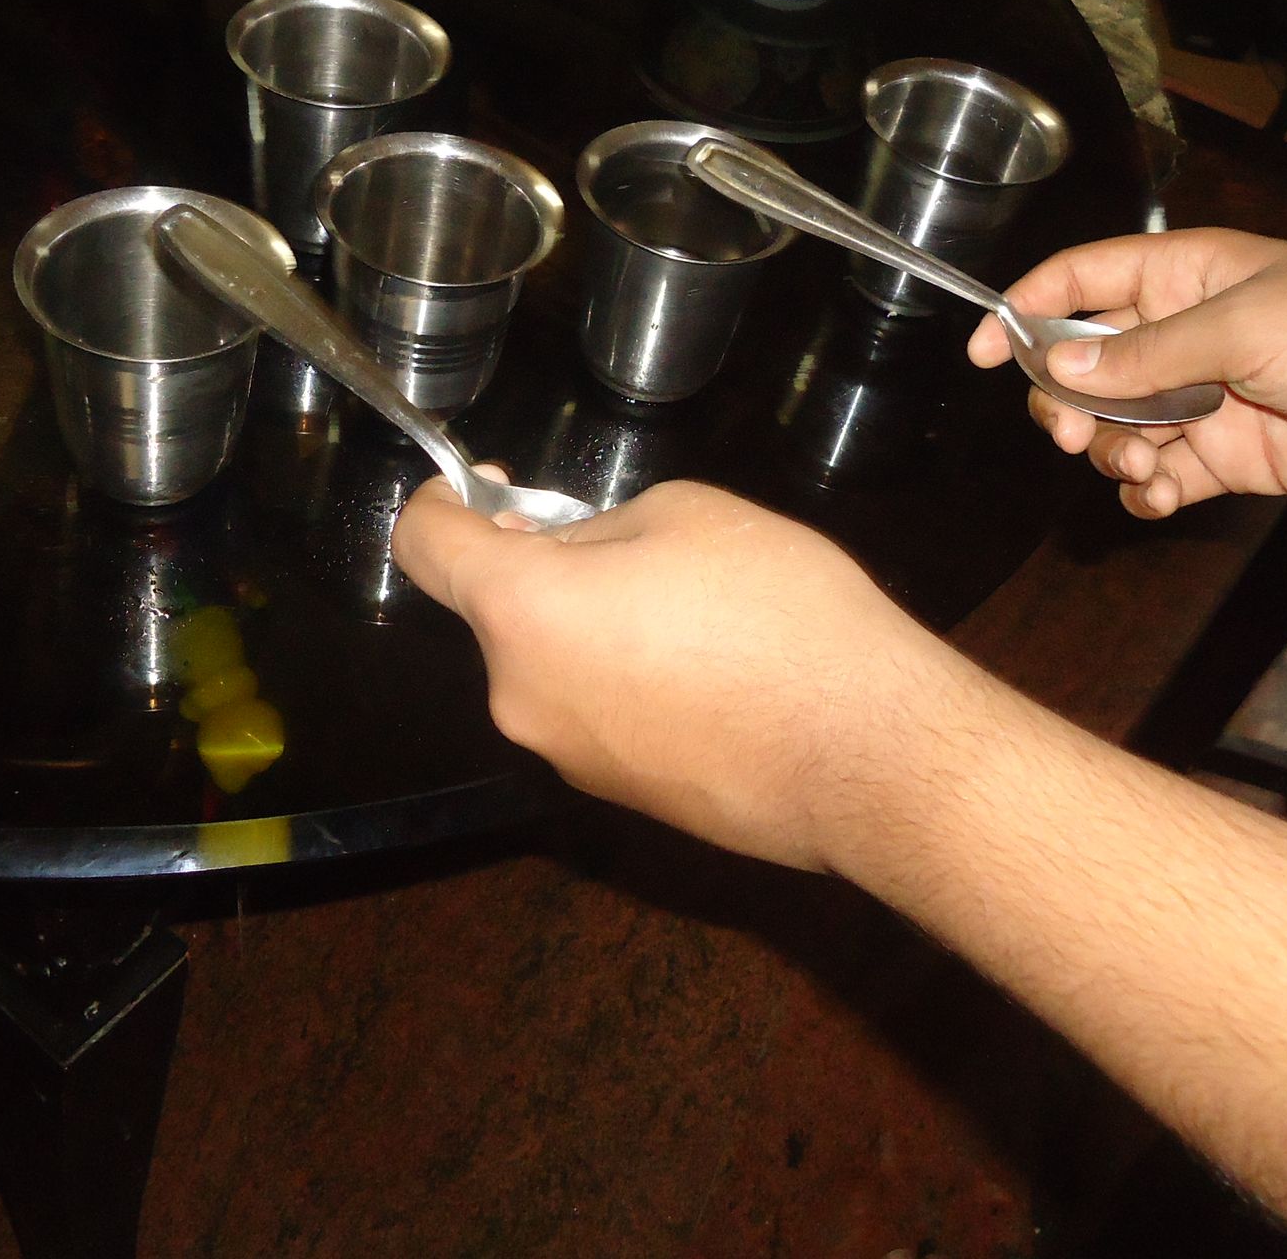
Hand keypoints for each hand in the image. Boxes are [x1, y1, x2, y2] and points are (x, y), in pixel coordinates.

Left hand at [390, 479, 955, 872]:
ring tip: (701, 615)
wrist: (863, 756)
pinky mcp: (620, 798)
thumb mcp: (685, 513)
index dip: (444, 502)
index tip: (492, 488)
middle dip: (551, 570)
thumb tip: (567, 555)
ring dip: (596, 629)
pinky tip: (717, 676)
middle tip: (646, 548)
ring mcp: (567, 757)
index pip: (423, 546)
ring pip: (553, 665)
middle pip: (500, 613)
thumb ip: (597, 526)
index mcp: (521, 611)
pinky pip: (600, 715)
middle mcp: (519, 696)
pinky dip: (632, 684)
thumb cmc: (776, 613)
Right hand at [963, 229, 1286, 518]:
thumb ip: (1144, 353)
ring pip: (1116, 424)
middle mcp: (1188, 332)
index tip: (979, 353)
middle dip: (1065, 401)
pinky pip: (1160, 475)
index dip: (1024, 308)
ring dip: (1112, 451)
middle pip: (1085, 361)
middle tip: (1075, 434)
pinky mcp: (1234, 458)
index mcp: (1187, 274)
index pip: (1081, 278)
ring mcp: (1209, 398)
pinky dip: (1148, 491)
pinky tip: (1163, 497)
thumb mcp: (1245, 330)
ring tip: (1147, 468)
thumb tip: (1053, 366)